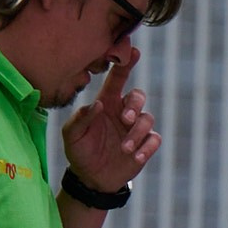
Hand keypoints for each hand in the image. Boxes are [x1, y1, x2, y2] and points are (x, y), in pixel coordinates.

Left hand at [61, 45, 159, 194]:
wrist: (92, 178)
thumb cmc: (80, 151)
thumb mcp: (71, 135)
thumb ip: (81, 118)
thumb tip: (98, 105)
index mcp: (107, 103)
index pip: (118, 78)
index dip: (126, 63)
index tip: (133, 49)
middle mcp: (123, 112)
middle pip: (138, 96)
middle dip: (134, 105)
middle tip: (125, 119)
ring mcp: (136, 129)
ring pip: (148, 118)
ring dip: (137, 132)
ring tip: (124, 148)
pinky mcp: (145, 145)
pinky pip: (155, 139)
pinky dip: (147, 147)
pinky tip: (136, 156)